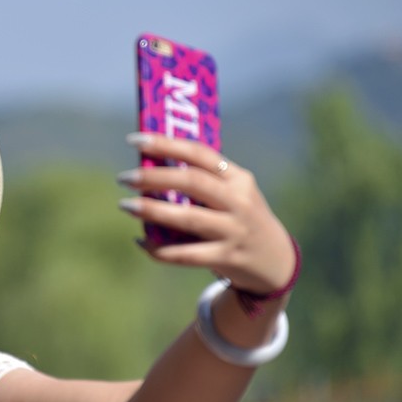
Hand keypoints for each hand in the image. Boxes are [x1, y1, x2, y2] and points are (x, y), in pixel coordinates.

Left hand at [118, 133, 294, 294]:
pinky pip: (187, 254)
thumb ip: (201, 180)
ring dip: (153, 211)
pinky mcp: (227, 257)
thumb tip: (149, 166)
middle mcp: (239, 201)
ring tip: (125, 205)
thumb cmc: (240, 218)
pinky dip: (160, 250)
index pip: (199, 153)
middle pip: (192, 182)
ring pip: (189, 218)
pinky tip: (140, 242)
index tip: (135, 140)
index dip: (166, 144)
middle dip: (154, 177)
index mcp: (238, 178)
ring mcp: (234, 230)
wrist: (276, 262)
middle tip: (124, 177)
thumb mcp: (233, 193)